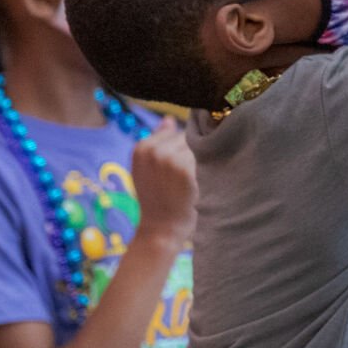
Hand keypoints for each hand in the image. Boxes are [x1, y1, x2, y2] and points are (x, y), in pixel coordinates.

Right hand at [131, 120, 196, 249]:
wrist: (161, 229)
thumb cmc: (157, 200)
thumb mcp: (147, 170)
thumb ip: (157, 143)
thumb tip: (168, 118)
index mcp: (141, 148)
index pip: (173, 132)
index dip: (179, 150)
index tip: (175, 171)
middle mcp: (153, 150)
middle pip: (186, 138)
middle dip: (190, 154)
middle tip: (183, 179)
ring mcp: (169, 158)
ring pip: (197, 148)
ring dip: (200, 161)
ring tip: (191, 182)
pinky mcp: (185, 169)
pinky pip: (204, 159)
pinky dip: (206, 170)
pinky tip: (197, 185)